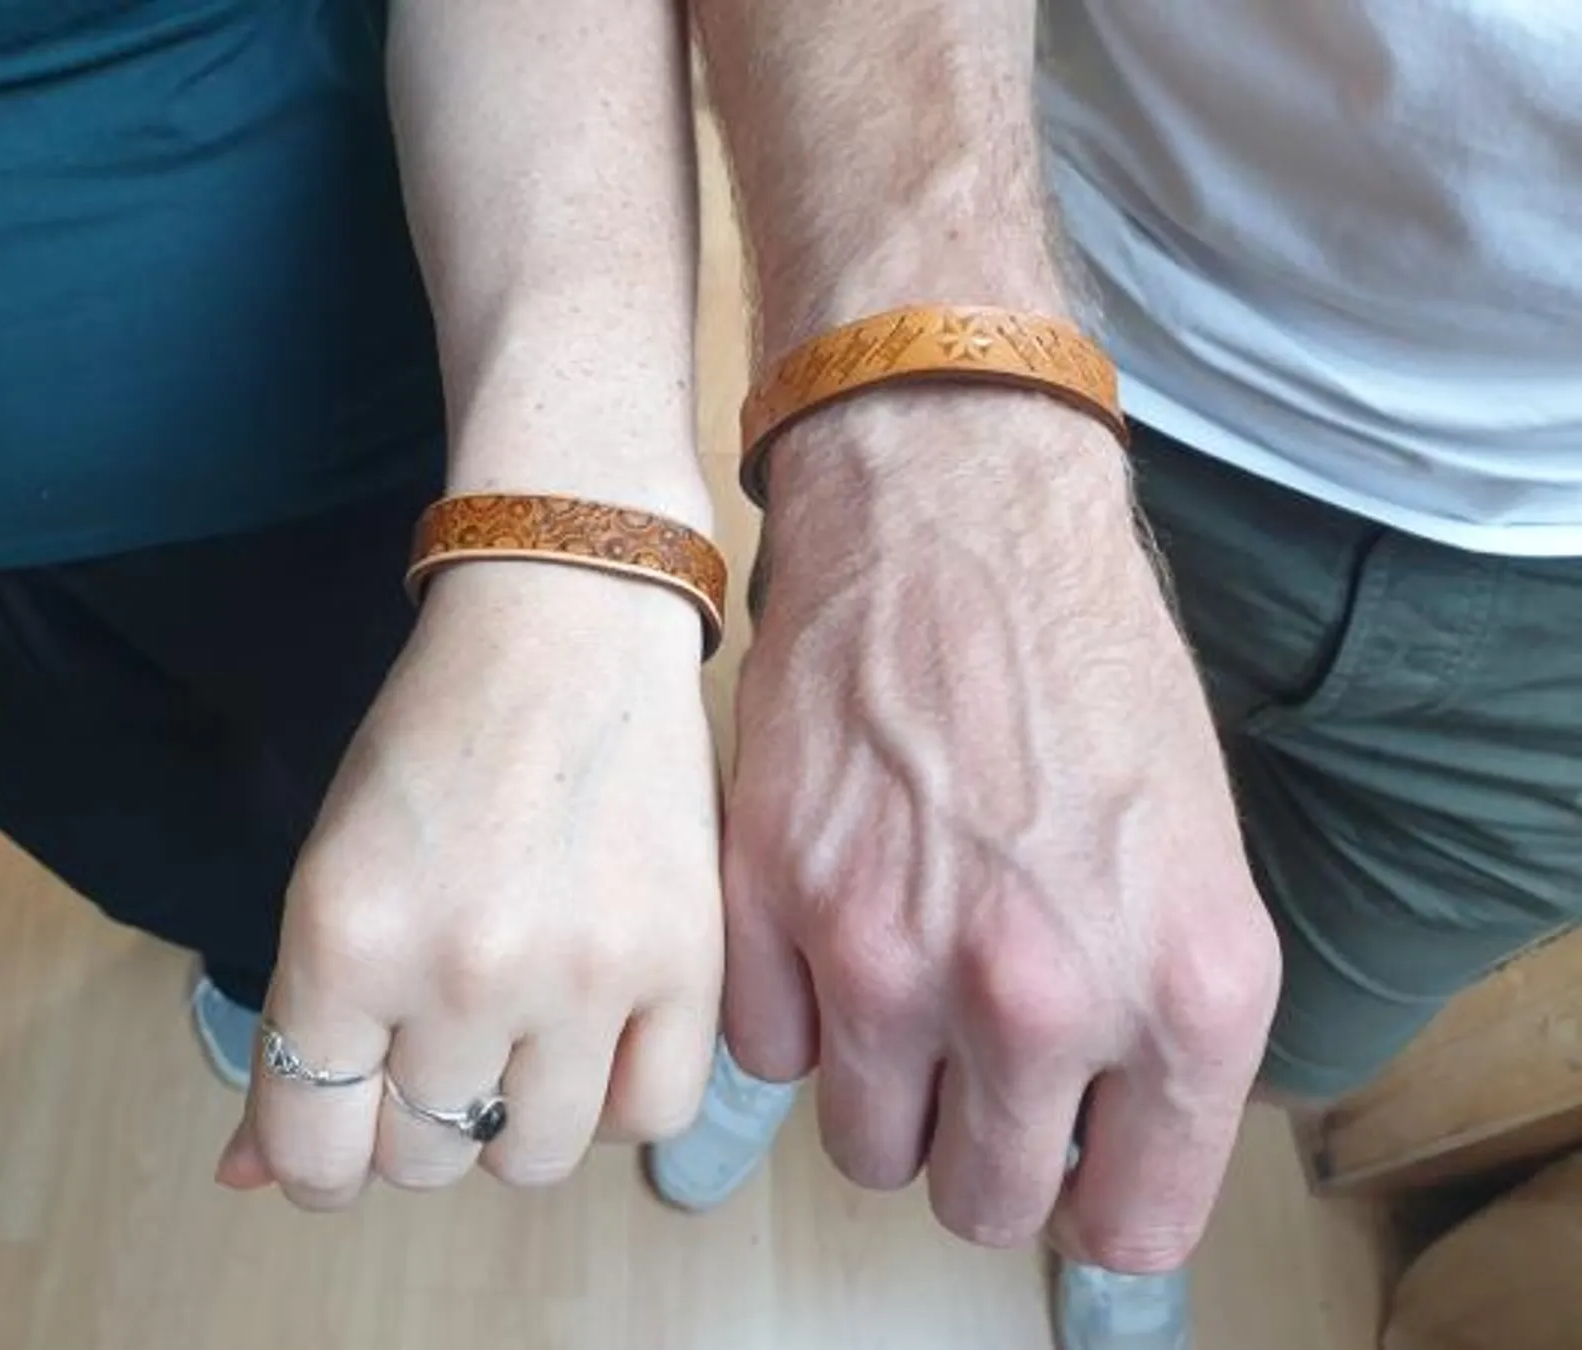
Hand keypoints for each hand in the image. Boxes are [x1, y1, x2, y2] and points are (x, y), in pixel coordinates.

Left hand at [218, 562, 722, 1206]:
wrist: (567, 628)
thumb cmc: (433, 743)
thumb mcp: (330, 871)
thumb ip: (294, 1026)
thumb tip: (247, 1176)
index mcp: (345, 939)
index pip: (309, 1149)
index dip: (316, 1160)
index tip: (343, 1130)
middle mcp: (461, 970)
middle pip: (423, 1159)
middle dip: (418, 1122)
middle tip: (437, 1043)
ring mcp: (583, 970)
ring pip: (532, 1159)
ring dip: (514, 1119)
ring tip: (521, 1035)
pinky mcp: (685, 958)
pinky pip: (648, 1117)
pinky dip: (614, 1100)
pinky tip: (596, 1036)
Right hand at [723, 393, 1280, 1272]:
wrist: (955, 516)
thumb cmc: (1085, 663)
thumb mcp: (1200, 854)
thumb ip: (1161, 1022)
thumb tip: (1101, 1138)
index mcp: (1181, 987)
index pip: (1136, 1218)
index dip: (1101, 1194)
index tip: (1073, 1161)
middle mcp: (1038, 994)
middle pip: (983, 1202)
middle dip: (985, 1149)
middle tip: (978, 1069)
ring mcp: (888, 953)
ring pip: (868, 1148)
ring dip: (887, 1089)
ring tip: (902, 987)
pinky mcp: (771, 902)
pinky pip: (772, 1053)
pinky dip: (799, 1012)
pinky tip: (830, 926)